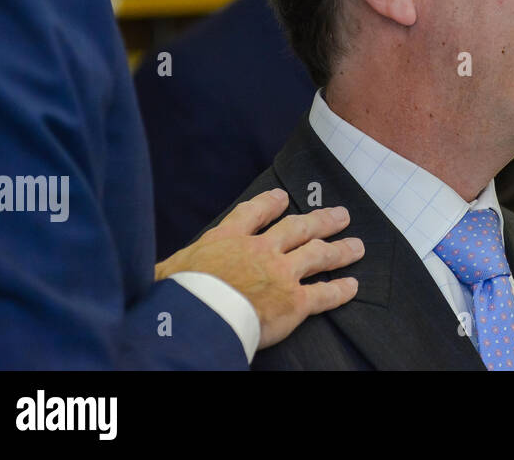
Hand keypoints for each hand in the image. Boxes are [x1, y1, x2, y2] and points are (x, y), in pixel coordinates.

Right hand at [155, 188, 363, 348]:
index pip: (252, 213)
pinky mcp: (295, 301)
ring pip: (319, 254)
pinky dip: (340, 290)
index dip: (269, 203)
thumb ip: (171, 269)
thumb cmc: (175, 295)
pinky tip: (352, 287)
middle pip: (298, 228)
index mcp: (227, 239)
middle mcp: (260, 249)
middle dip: (321, 220)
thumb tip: (156, 275)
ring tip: (357, 246)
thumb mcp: (166, 270)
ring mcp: (281, 273)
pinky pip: (324, 294)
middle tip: (341, 215)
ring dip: (341, 250)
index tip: (281, 196)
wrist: (197, 317)